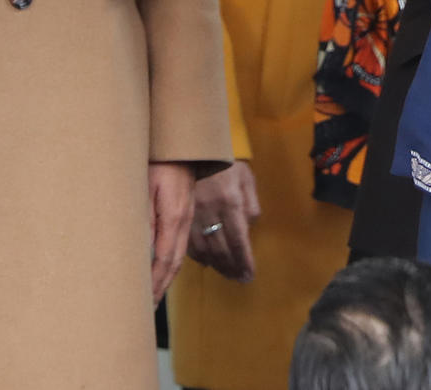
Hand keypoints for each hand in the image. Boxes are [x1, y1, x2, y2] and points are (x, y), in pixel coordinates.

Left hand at [148, 161, 196, 300]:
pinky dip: (170, 261)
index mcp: (174, 217)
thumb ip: (142, 219)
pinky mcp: (184, 210)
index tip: (143, 304)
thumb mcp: (144, 187)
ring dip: (166, 277)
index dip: (154, 284)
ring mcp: (186, 215)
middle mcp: (184, 220)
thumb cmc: (159, 160)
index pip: (165, 260)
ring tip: (153, 295)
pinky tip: (162, 267)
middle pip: (175, 262)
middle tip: (146, 309)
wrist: (181, 141)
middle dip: (161, 287)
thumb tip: (138, 251)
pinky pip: (179, 243)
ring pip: (178, 254)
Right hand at [188, 160, 261, 282]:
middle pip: (222, 249)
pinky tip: (207, 263)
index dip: (244, 261)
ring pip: (205, 250)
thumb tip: (250, 227)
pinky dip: (199, 257)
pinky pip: (188, 243)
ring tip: (227, 274)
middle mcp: (211, 212)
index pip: (239, 240)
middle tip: (240, 279)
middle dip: (232, 267)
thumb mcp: (245, 177)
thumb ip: (250, 203)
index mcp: (230, 202)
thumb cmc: (225, 163)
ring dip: (217, 266)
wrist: (194, 150)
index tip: (249, 275)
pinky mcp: (180, 216)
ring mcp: (193, 215)